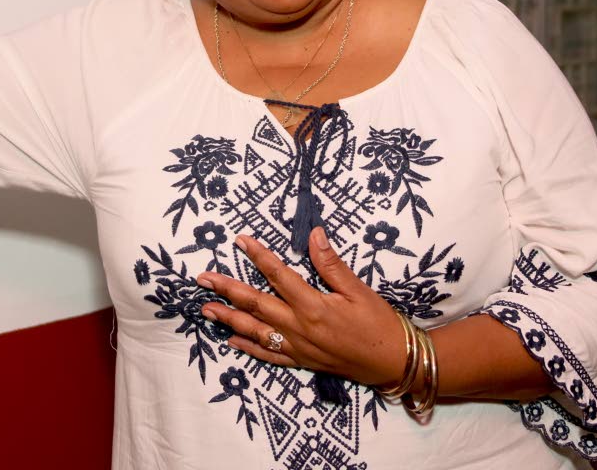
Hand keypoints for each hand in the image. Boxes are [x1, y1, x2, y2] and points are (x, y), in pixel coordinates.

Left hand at [198, 227, 406, 388]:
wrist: (393, 362)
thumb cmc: (379, 323)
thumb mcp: (358, 289)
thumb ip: (331, 263)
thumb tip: (314, 233)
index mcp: (313, 305)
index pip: (278, 275)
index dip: (257, 255)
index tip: (239, 240)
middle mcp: (299, 327)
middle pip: (255, 304)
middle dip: (227, 290)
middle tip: (203, 279)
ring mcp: (297, 346)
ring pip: (255, 331)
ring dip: (228, 319)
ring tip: (206, 309)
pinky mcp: (301, 361)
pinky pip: (268, 355)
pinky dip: (248, 348)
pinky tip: (232, 341)